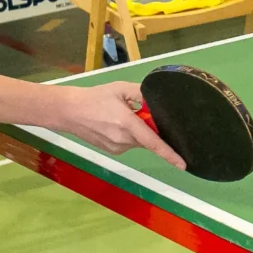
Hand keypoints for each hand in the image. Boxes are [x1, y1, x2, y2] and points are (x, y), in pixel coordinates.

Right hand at [40, 81, 182, 166]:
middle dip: (150, 128)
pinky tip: (115, 124)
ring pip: (138, 141)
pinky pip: (129, 144)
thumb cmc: (95, 97)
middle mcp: (122, 139)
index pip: (153, 142)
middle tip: (138, 112)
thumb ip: (141, 94)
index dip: (169, 154)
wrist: (69, 111)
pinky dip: (129, 135)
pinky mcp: (112, 151)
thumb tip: (158, 101)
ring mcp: (116, 147)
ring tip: (120, 116)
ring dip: (138, 131)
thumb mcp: (120, 88)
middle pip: (148, 139)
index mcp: (126, 123)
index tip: (182, 164)